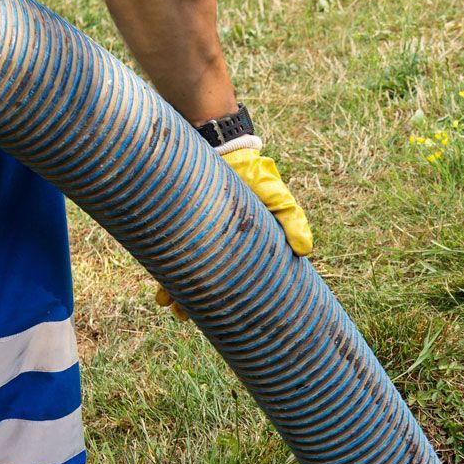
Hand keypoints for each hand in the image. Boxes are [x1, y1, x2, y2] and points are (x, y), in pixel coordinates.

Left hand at [152, 140, 312, 319]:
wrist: (217, 144)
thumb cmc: (250, 173)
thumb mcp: (276, 195)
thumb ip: (291, 218)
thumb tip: (305, 250)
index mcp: (245, 246)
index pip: (240, 278)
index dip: (233, 300)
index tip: (227, 319)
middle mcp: (219, 244)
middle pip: (207, 279)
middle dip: (196, 300)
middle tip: (184, 317)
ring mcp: (196, 235)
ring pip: (184, 269)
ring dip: (174, 289)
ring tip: (167, 304)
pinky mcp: (176, 224)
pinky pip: (167, 252)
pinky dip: (161, 268)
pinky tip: (157, 282)